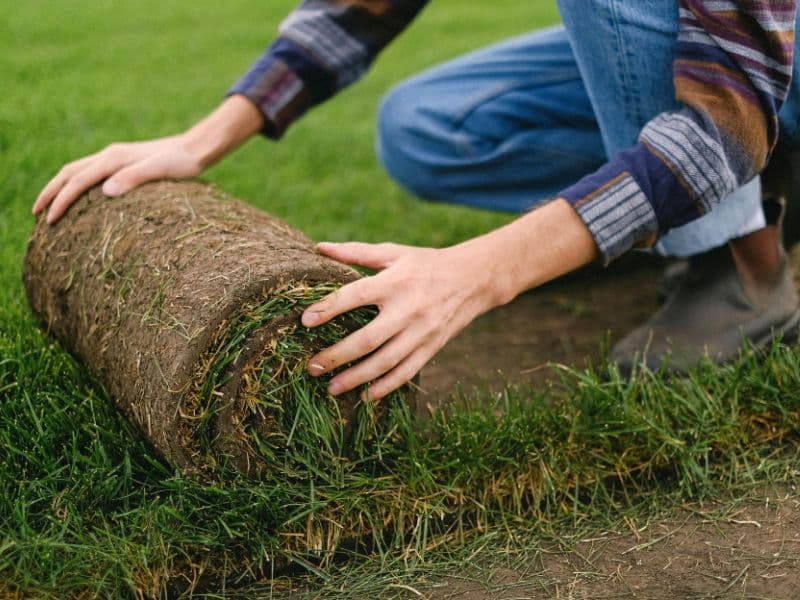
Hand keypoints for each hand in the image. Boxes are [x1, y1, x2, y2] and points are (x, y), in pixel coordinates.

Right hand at [33, 95, 263, 222]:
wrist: (197, 148)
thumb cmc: (182, 163)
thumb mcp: (161, 171)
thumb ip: (134, 178)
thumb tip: (105, 191)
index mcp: (114, 158)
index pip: (78, 180)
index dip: (61, 200)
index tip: (50, 220)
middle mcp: (110, 155)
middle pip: (69, 172)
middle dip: (51, 193)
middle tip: (36, 215)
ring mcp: (116, 157)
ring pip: (77, 171)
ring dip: (60, 187)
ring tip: (49, 208)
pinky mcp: (124, 162)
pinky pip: (91, 173)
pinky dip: (76, 184)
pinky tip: (80, 199)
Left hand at [301, 240, 509, 400]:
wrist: (474, 278)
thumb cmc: (426, 263)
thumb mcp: (394, 252)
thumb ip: (356, 252)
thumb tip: (320, 248)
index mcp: (394, 282)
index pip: (354, 296)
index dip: (328, 308)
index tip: (305, 321)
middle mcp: (407, 309)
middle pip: (366, 339)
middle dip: (336, 355)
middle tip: (312, 366)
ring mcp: (421, 332)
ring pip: (385, 362)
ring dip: (356, 377)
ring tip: (332, 387)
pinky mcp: (432, 347)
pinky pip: (406, 372)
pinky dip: (385, 387)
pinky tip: (365, 396)